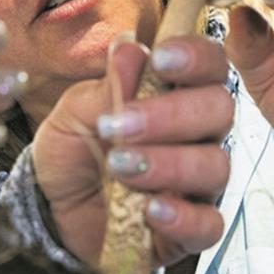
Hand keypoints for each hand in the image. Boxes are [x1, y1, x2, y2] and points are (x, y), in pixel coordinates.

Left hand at [32, 35, 231, 268]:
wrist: (53, 207)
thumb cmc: (74, 148)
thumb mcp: (76, 112)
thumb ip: (107, 86)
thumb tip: (130, 47)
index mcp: (176, 92)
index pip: (210, 63)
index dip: (196, 56)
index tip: (161, 59)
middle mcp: (197, 133)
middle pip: (219, 109)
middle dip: (171, 114)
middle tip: (119, 126)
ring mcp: (198, 181)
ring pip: (215, 165)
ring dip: (168, 163)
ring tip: (118, 167)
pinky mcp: (191, 227)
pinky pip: (209, 224)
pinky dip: (183, 217)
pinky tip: (150, 211)